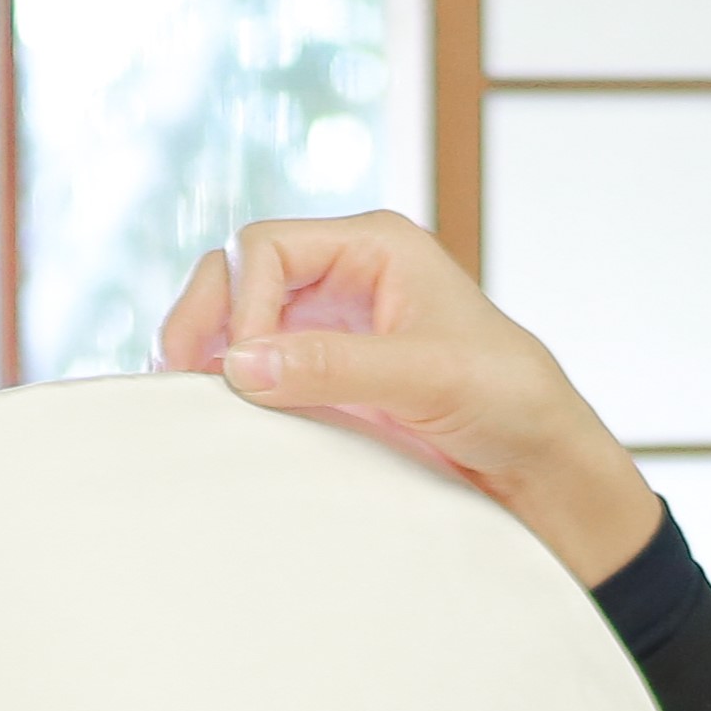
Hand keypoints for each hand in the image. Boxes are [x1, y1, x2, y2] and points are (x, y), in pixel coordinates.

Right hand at [156, 215, 665, 586]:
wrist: (534, 463)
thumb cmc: (504, 400)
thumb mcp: (426, 377)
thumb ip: (334, 364)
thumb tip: (241, 363)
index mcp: (374, 247)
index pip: (268, 246)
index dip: (240, 301)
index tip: (243, 371)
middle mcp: (343, 276)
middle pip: (238, 274)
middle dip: (203, 319)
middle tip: (176, 378)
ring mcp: (329, 328)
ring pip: (237, 320)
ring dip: (206, 354)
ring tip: (187, 400)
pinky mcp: (323, 379)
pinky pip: (255, 369)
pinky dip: (226, 387)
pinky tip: (216, 416)